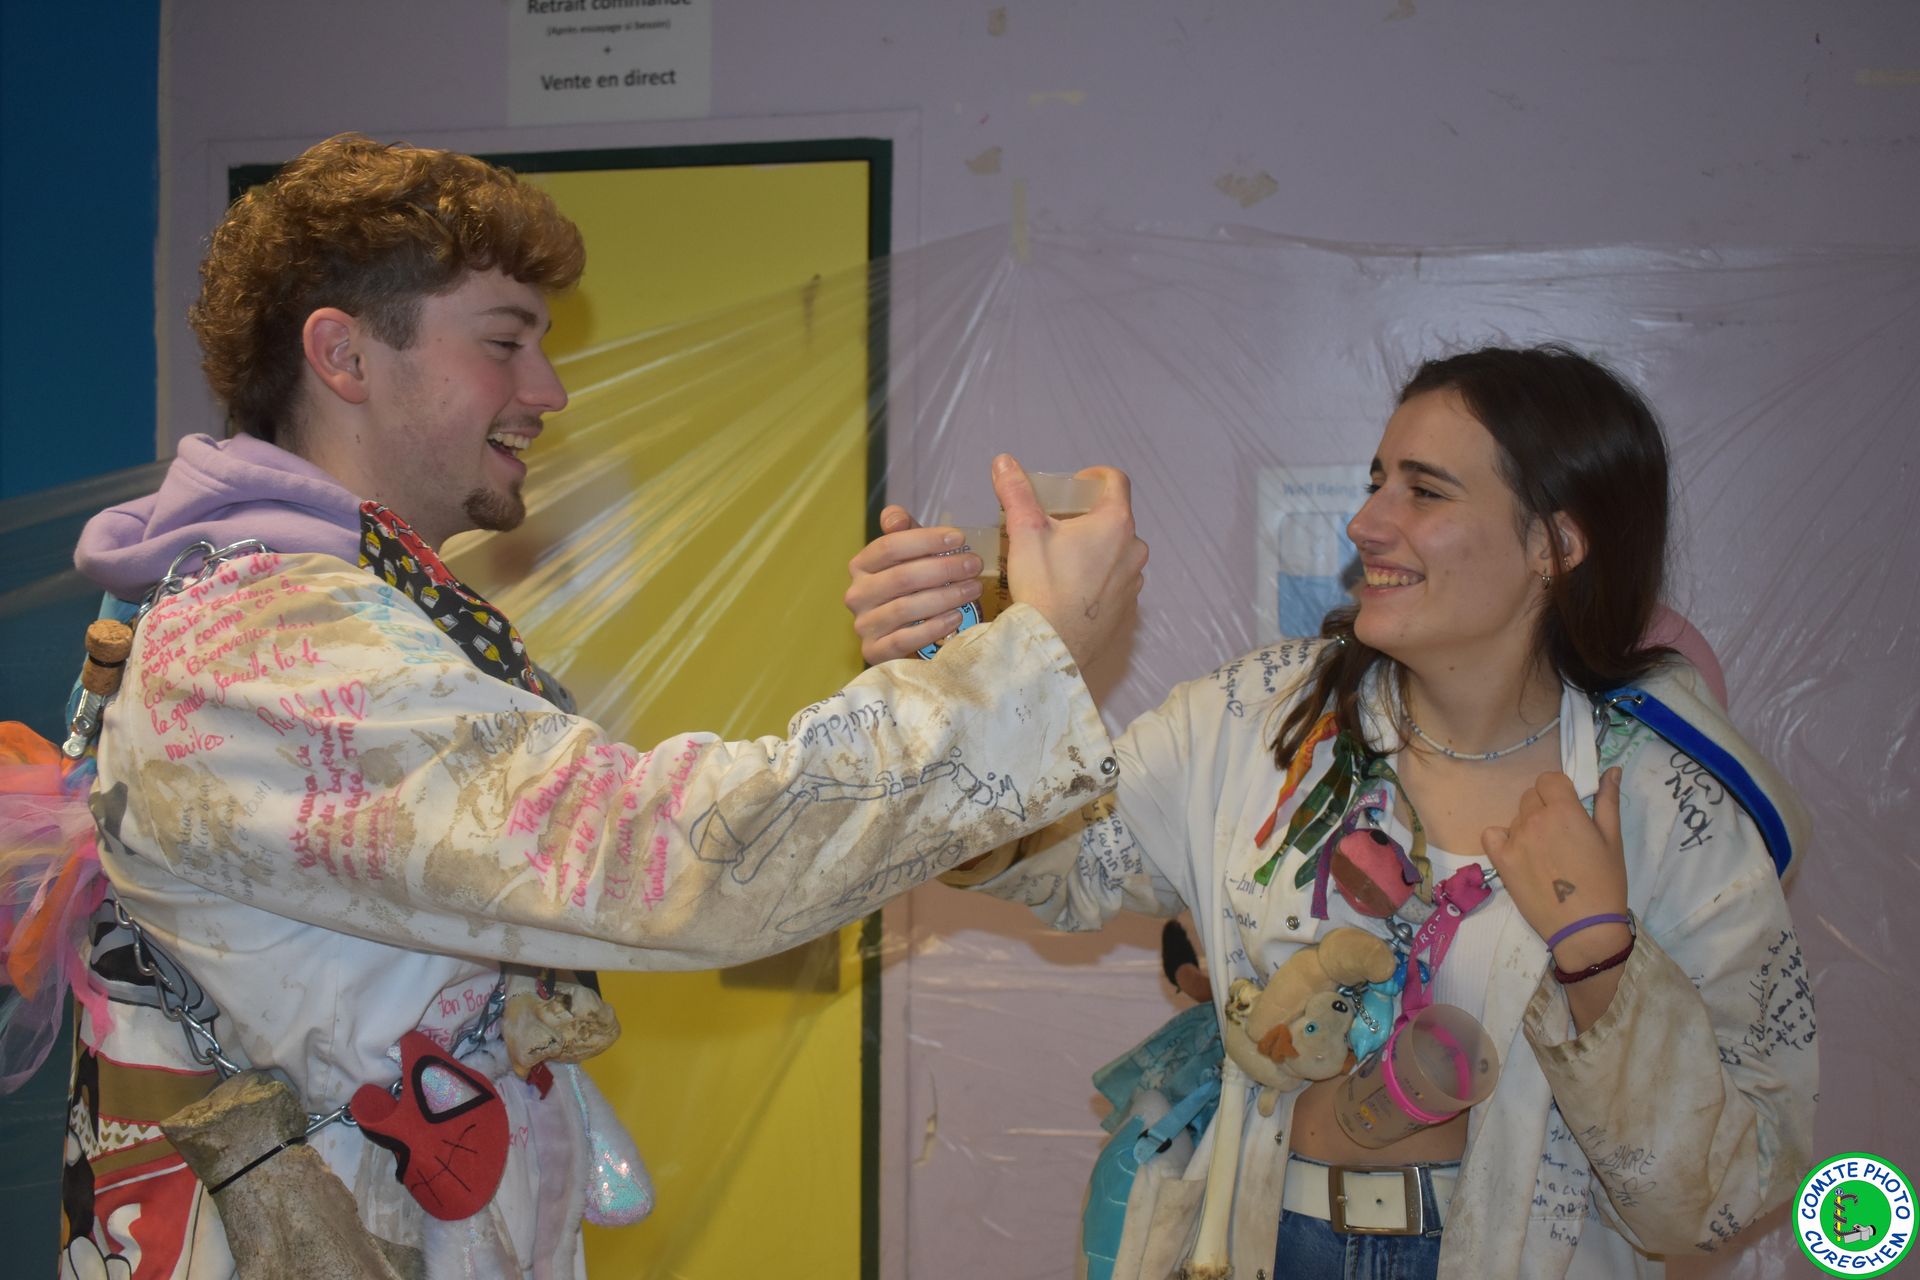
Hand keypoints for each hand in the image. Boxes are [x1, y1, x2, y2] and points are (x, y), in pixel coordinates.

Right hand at [844, 506, 984, 663]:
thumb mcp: (909, 555)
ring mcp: (864, 625)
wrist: (905, 635)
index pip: (890, 546)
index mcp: (861, 565)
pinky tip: (957, 617)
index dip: (926, 540)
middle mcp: (856, 595)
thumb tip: (895, 517)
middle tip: (974, 565)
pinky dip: (934, 627)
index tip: (959, 538)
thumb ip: (903, 532)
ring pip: (905, 608)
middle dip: (944, 569)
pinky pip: (905, 640)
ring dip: (945, 597)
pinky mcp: (874, 652)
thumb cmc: (911, 587)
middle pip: (902, 577)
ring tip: (973, 589)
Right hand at [994, 455, 1147, 670]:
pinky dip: (1100, 577)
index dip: (1094, 476)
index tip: (1073, 487)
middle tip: (1057, 527)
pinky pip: (1116, 581)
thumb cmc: (1043, 584)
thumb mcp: (1025, 532)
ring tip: (1064, 561)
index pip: (1116, 481)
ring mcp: (1135, 581)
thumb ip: (1016, 492)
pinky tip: (1073, 590)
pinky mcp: (1129, 608)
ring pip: (1117, 552)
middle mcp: (1134, 549)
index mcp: (1115, 523)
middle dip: (1089, 517)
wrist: (1054, 645)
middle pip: (1115, 518)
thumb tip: (1003, 461)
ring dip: (1096, 548)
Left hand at [1481, 768, 1630, 967]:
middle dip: (1545, 807)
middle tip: (1561, 835)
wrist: (1585, 928)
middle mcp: (1534, 819)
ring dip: (1528, 826)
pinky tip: (1519, 853)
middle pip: (1531, 797)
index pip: (1549, 779)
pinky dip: (1502, 838)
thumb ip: (1607, 801)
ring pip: (1516, 818)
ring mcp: (1514, 840)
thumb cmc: (1605, 883)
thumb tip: (1612, 770)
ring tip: (1547, 853)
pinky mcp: (1501, 861)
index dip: (1559, 790)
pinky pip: (1491, 834)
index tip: (1568, 807)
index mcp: (1563, 810)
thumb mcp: (1612, 840)